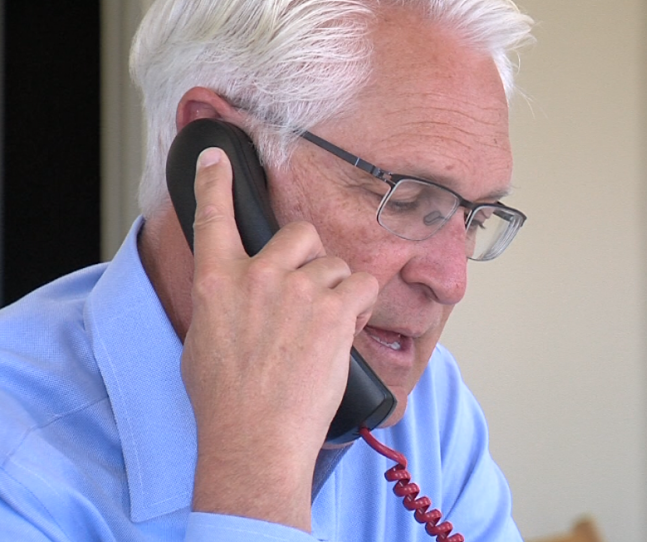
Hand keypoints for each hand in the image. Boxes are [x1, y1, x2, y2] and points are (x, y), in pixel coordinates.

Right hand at [180, 148, 377, 529]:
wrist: (254, 437)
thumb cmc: (226, 400)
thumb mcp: (203, 342)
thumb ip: (222, 303)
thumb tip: (237, 292)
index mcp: (216, 281)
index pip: (212, 216)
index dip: (214, 180)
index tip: (216, 157)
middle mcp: (257, 276)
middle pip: (299, 232)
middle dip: (310, 256)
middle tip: (307, 291)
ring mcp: (298, 291)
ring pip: (334, 264)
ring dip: (335, 290)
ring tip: (324, 327)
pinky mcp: (333, 311)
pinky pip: (361, 286)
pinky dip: (359, 306)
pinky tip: (345, 329)